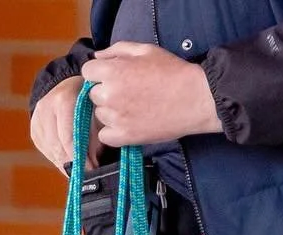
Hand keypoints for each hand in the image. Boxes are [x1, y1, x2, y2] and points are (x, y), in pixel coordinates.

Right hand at [30, 75, 97, 168]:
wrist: (66, 83)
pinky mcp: (34, 130)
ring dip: (66, 163)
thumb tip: (93, 162)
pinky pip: (46, 150)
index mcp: (63, 99)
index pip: (68, 136)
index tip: (91, 168)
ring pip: (51, 151)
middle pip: (57, 147)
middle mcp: (46, 109)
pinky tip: (70, 161)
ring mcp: (37, 120)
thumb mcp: (95, 107)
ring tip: (80, 170)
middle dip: (73, 163)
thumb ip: (95, 131)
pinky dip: (59, 158)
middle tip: (86, 174)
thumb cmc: (87, 95)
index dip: (79, 156)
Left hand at [82, 41, 221, 145]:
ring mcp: (114, 118)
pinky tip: (130, 123)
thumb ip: (118, 50)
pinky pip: (105, 135)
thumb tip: (97, 56)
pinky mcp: (121, 137)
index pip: (88, 71)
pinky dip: (113, 131)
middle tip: (129, 91)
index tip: (112, 75)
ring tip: (134, 107)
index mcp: (113, 71)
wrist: (194, 98)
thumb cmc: (172, 71)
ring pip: (100, 114)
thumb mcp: (147, 50)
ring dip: (111, 111)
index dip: (99, 72)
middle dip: (106, 91)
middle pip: (93, 94)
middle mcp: (109, 95)